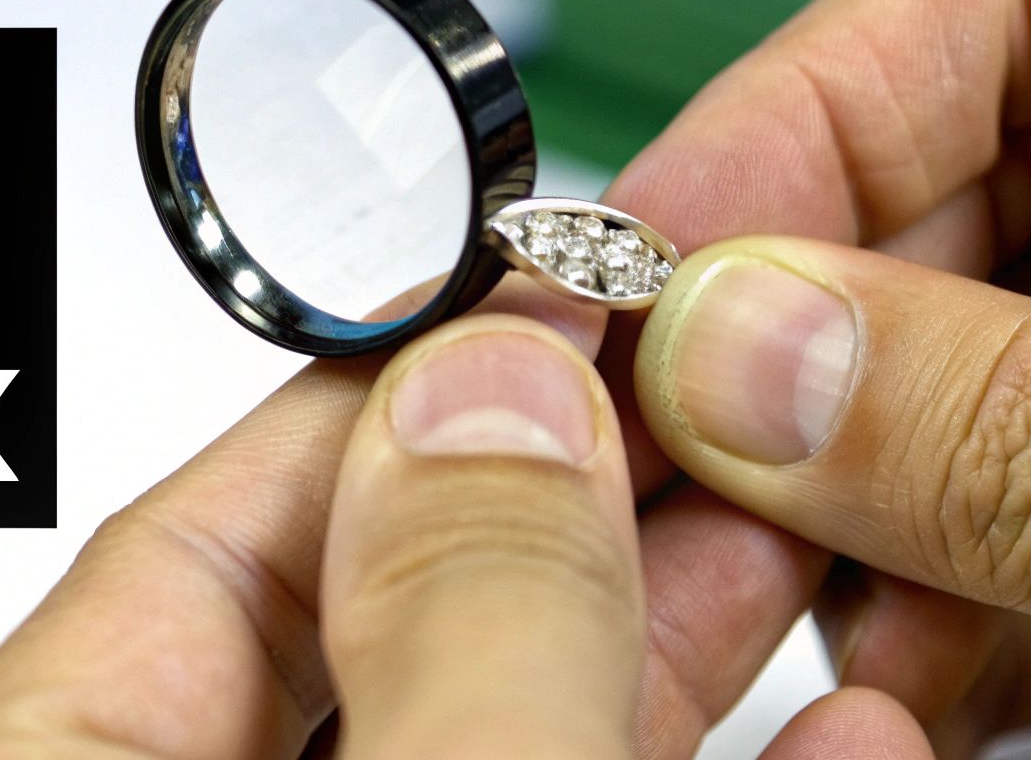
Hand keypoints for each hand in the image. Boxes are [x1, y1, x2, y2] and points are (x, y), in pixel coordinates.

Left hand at [0, 284, 928, 757]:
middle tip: (707, 401)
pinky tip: (835, 727)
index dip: (391, 404)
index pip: (195, 543)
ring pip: (499, 739)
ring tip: (795, 530)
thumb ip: (454, 634)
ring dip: (667, 640)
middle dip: (566, 510)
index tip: (549, 314)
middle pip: (371, 634)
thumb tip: (488, 401)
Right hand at [609, 0, 1030, 753]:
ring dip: (845, 526)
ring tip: (751, 621)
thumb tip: (743, 360)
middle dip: (790, 372)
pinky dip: (950, 624)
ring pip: (970, 396)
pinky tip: (892, 691)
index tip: (638, 275)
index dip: (793, 112)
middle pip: (955, 209)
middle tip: (655, 484)